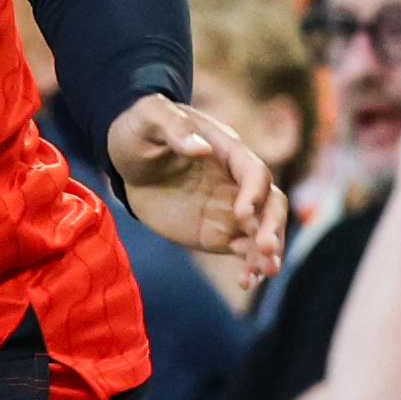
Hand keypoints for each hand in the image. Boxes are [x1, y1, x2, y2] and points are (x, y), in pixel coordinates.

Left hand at [109, 93, 287, 285]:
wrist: (127, 158)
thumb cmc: (140, 129)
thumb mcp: (149, 117)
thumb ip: (174, 127)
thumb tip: (200, 146)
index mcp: (227, 150)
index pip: (254, 172)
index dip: (254, 192)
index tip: (242, 212)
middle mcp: (236, 181)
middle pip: (271, 203)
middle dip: (273, 225)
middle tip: (265, 248)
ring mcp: (229, 208)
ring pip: (262, 230)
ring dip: (268, 251)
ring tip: (265, 272)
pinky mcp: (218, 231)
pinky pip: (243, 250)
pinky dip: (249, 266)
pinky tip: (245, 282)